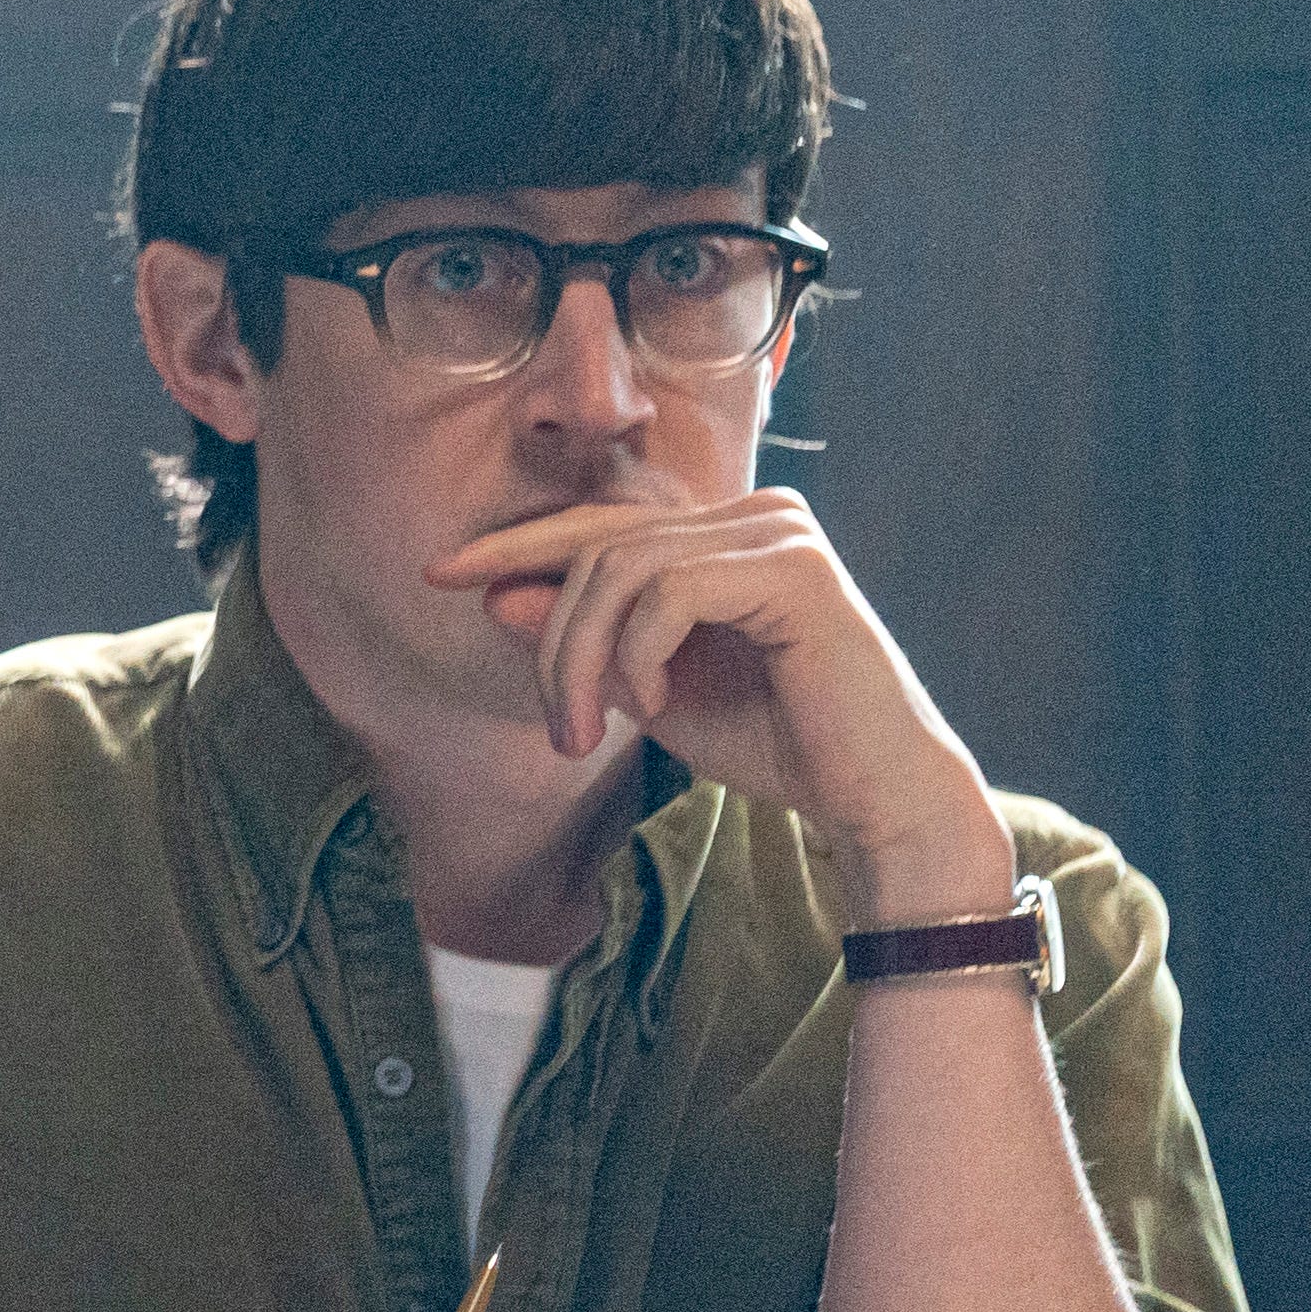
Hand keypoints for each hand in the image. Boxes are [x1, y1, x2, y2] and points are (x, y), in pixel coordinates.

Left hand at [428, 491, 1009, 924]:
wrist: (873, 798)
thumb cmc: (775, 745)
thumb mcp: (649, 690)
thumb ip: (585, 643)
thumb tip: (496, 597)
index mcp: (727, 534)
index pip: (600, 525)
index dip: (515, 547)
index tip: (437, 575)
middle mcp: (758, 514)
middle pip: (598, 548)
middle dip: (553, 642)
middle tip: (555, 733)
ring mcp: (781, 533)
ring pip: (620, 568)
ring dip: (581, 661)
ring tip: (582, 734)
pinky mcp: (796, 568)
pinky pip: (667, 592)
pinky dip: (638, 656)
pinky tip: (653, 709)